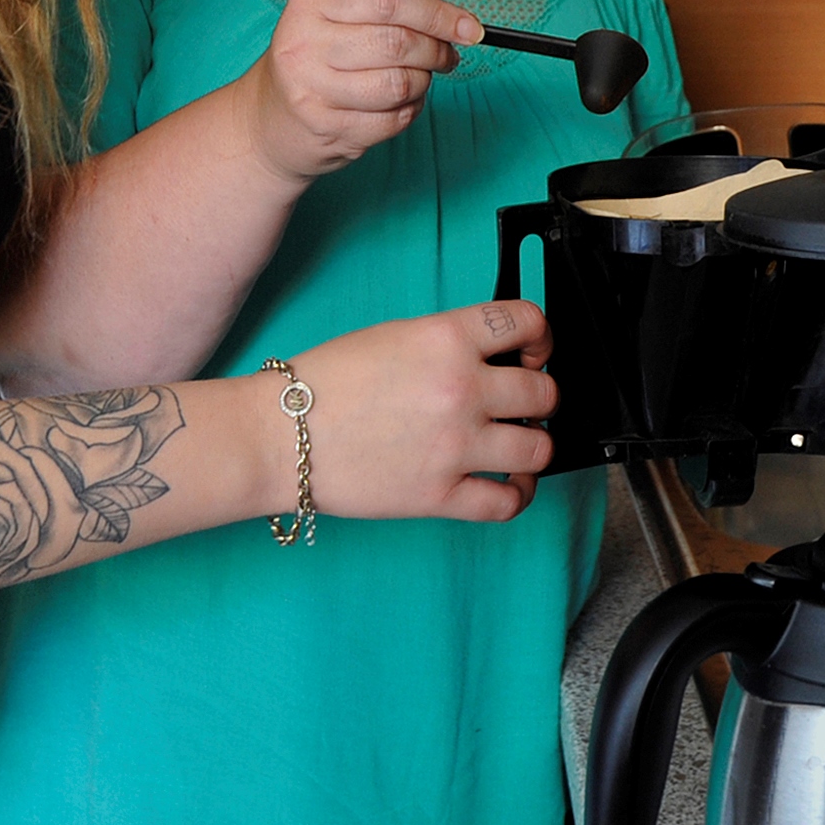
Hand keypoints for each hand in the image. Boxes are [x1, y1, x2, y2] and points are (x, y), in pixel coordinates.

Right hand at [238, 0, 484, 182]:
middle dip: (436, 51)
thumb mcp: (336, 21)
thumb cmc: (315, 61)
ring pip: (399, 85)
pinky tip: (397, 106)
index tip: (469, 28)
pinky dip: (409, 112)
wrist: (266, 121)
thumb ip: (390, 13)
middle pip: (397, 43)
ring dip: (422, 84)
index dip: (436, 13)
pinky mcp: (326, 130)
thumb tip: (454, 21)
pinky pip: (393, 121)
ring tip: (416, 81)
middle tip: (447, 57)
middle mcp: (304, 45)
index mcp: (309, 4)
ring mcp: (311, 90)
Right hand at [276, 301, 556, 523]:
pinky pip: (508, 503)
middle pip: (544, 391)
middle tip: (522, 401)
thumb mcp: (392, 335)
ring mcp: (455, 446)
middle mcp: (460, 390)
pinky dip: (517, 494)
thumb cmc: (324, 382)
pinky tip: (507, 483)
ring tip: (515, 443)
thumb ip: (448, 342)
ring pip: (539, 448)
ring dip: (533, 444)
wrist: (280, 434)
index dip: (541, 336)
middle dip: (539, 395)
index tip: (535, 349)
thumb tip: (492, 356)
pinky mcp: (441, 496)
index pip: (526, 322)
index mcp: (446, 340)